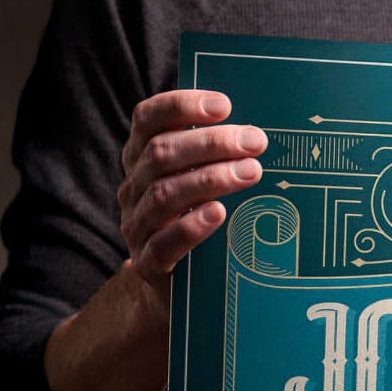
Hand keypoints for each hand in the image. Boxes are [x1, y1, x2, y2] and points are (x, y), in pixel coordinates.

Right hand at [116, 89, 266, 296]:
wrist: (173, 285)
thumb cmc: (194, 216)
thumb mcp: (198, 178)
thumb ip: (215, 153)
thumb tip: (258, 125)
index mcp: (141, 157)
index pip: (148, 119)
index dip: (182, 106)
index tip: (224, 105)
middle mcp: (133, 187)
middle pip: (162, 153)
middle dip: (211, 143)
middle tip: (255, 141)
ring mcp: (137, 225)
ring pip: (164, 194)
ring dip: (210, 179)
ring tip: (251, 172)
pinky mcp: (148, 263)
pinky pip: (163, 244)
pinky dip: (191, 227)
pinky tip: (219, 214)